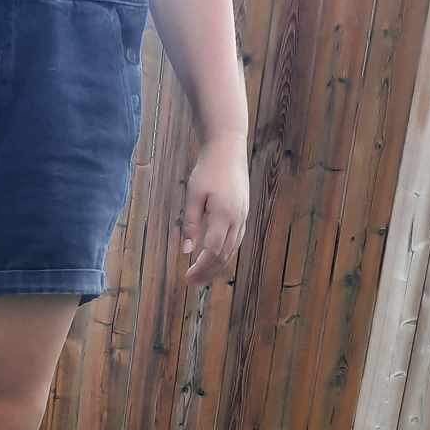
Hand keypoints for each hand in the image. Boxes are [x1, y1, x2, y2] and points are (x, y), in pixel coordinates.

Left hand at [183, 133, 247, 284]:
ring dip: (217, 266)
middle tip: (192, 282)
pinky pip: (236, 240)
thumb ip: (190, 224)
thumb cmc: (207, 168)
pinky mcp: (244, 212)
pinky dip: (225, 253)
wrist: (228, 147)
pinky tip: (214, 259)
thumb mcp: (193, 195)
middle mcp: (237, 218)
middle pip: (224, 255)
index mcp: (223, 214)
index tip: (187, 277)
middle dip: (208, 272)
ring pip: (232, 249)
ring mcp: (243, 215)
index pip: (212, 251)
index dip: (200, 268)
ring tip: (201, 276)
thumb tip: (185, 251)